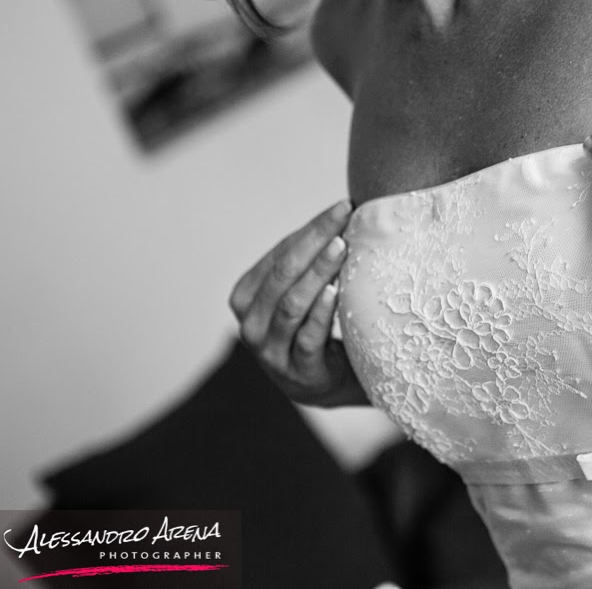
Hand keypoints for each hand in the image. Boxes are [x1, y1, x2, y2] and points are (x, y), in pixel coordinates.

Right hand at [229, 200, 367, 406]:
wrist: (325, 383)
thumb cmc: (315, 325)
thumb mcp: (302, 292)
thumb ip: (309, 260)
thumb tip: (345, 209)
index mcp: (246, 297)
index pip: (280, 254)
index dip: (311, 229)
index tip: (343, 206)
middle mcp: (251, 324)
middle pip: (283, 274)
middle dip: (315, 241)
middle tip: (344, 217)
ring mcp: (271, 351)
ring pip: (292, 304)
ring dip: (318, 271)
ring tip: (341, 246)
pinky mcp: (298, 372)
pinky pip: (308, 337)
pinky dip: (321, 311)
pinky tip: (335, 289)